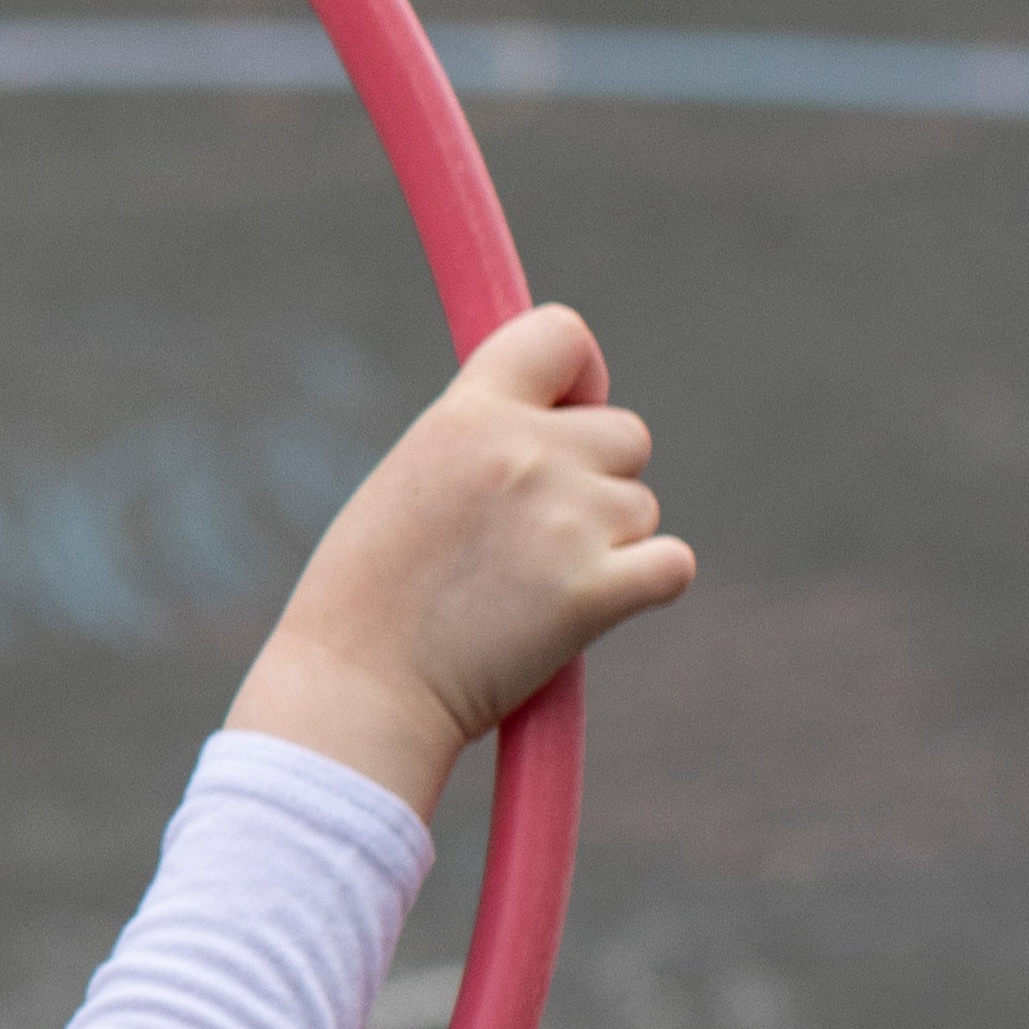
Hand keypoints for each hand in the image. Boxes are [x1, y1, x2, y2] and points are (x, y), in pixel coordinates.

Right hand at [226, 303, 691, 816]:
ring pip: (642, 508)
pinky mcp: (595, 593)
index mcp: (466, 416)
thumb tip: (556, 433)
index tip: (567, 413)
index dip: (580, 376)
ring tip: (530, 590)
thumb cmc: (364, 602)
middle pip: (626, 434)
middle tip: (538, 537)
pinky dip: (645, 588)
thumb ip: (479, 444)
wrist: (355, 693)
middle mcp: (523, 454)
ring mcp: (564, 522)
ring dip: (608, 546)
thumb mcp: (407, 483)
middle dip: (598, 480)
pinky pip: (672, 566)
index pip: (562, 335)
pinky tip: (591, 610)